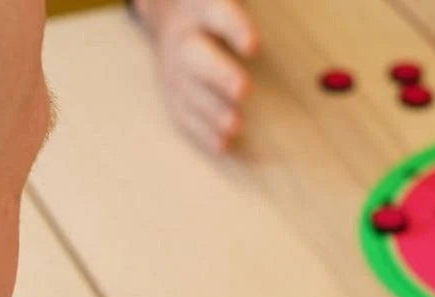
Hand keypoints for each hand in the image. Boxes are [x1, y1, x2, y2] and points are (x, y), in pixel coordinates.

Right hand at [138, 0, 257, 151]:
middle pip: (196, 56)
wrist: (169, 17)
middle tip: (244, 90)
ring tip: (235, 126)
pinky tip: (222, 144)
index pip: (218, 14)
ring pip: (188, 89)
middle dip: (219, 75)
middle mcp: (185, 39)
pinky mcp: (173, 92)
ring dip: (211, 110)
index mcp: (202, 8)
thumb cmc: (214, 10)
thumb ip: (240, 13)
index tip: (253, 46)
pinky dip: (201, 131)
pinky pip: (183, 112)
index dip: (234, 29)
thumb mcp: (224, 1)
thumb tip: (265, 28)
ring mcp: (175, 68)